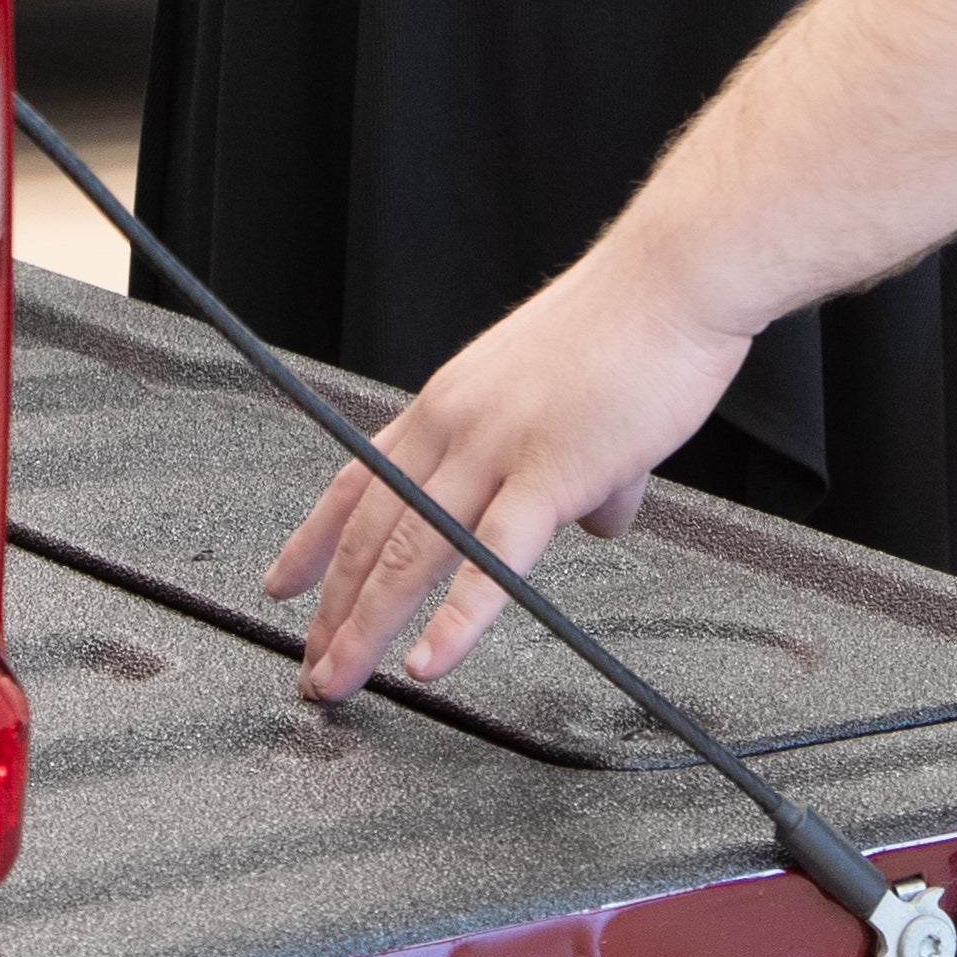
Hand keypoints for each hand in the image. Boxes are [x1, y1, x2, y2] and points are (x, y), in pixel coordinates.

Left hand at [264, 238, 751, 698]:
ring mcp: (496, 447)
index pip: (359, 477)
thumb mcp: (567, 393)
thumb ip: (572, 465)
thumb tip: (600, 516)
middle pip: (370, 528)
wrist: (672, 277)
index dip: (314, 539)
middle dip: (332, 608)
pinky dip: (455, 619)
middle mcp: (457, 421)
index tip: (284, 585)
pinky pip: (491, 561)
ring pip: (411, 552)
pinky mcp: (550, 473)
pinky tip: (429, 661)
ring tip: (342, 679)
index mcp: (450, 398)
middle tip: (313, 667)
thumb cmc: (630, 325)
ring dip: (366, 625)